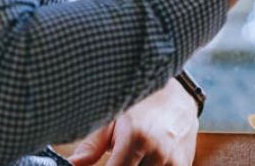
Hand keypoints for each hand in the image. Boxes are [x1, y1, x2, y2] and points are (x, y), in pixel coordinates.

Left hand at [68, 78, 198, 165]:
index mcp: (137, 139)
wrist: (179, 95)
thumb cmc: (141, 104)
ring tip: (132, 155)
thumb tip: (71, 164)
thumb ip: (91, 147)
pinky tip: (145, 158)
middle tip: (118, 157)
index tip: (103, 164)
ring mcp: (173, 161)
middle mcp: (158, 152)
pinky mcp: (183, 164)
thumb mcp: (113, 118)